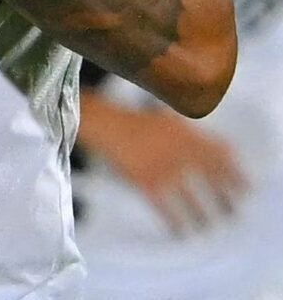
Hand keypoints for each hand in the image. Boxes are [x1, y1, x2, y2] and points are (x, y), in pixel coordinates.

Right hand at [86, 104, 248, 234]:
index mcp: (188, 135)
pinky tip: (180, 231)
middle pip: (213, 180)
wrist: (106, 125)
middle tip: (232, 213)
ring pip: (192, 199)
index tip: (245, 189)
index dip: (236, 174)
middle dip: (225, 199)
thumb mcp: (169, 120)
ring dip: (203, 216)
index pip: (223, 157)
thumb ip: (193, 134)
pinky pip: (167, 208)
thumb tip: (218, 151)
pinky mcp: (146, 182)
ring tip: (208, 226)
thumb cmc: (137, 124)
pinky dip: (175, 222)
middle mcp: (180, 152)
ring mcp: (164, 168)